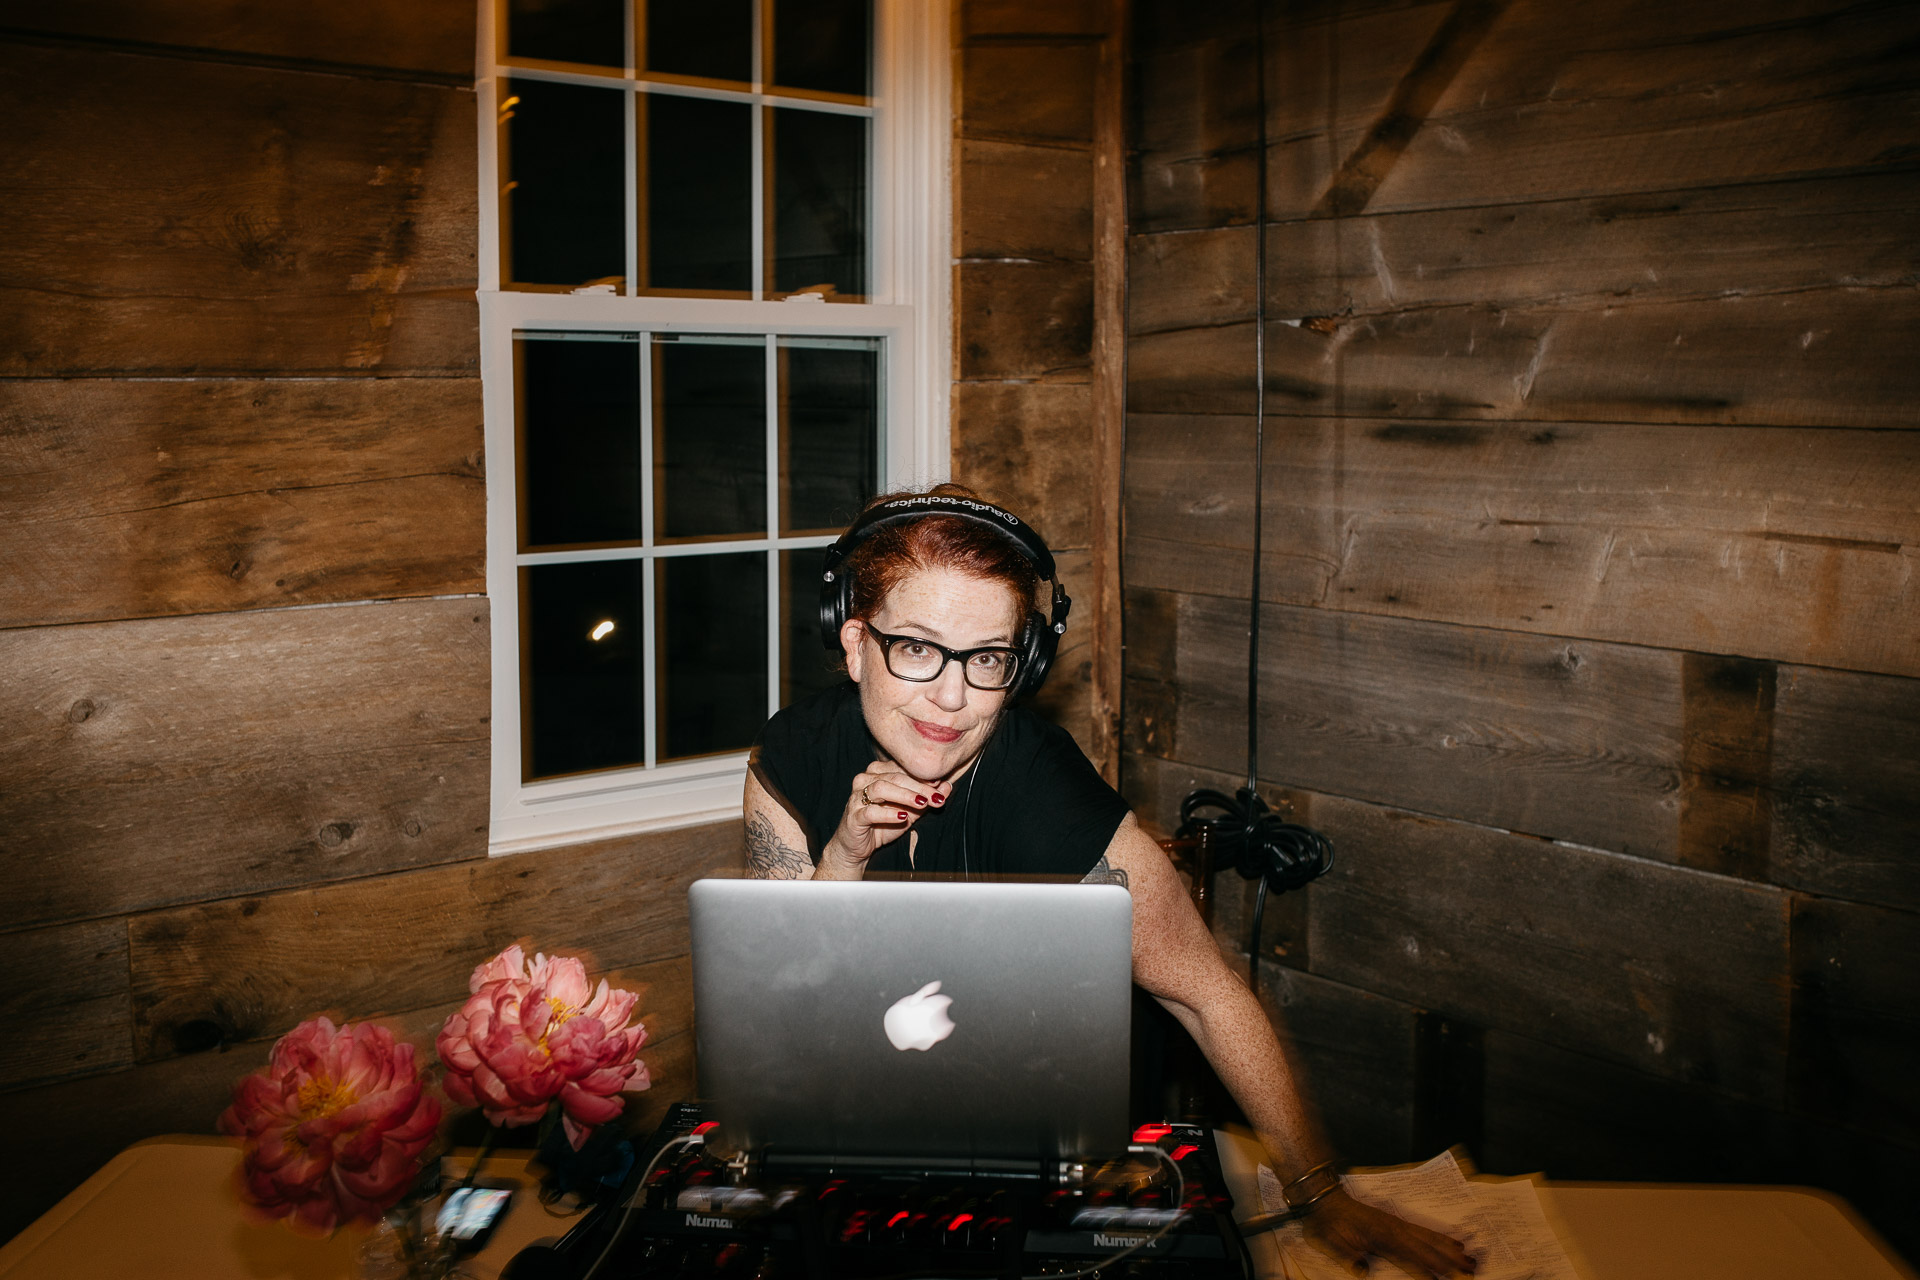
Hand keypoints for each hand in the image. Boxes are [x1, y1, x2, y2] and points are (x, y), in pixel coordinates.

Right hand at [818, 759, 951, 876]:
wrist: (857, 847)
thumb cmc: (882, 825)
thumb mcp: (910, 811)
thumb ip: (926, 798)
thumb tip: (947, 785)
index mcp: (877, 772)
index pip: (902, 768)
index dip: (922, 775)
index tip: (940, 784)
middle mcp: (865, 780)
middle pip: (894, 777)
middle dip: (919, 787)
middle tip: (936, 797)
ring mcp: (856, 797)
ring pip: (881, 788)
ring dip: (904, 795)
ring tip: (922, 803)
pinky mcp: (853, 816)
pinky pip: (870, 812)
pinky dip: (888, 813)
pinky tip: (902, 817)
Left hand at [1301, 1188, 1476, 1277]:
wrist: (1322, 1198)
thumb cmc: (1324, 1224)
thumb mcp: (1327, 1243)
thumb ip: (1345, 1257)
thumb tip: (1363, 1272)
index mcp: (1377, 1237)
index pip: (1406, 1258)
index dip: (1423, 1271)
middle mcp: (1392, 1229)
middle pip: (1425, 1248)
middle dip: (1448, 1261)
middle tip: (1471, 1272)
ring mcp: (1396, 1224)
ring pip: (1429, 1238)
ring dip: (1450, 1250)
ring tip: (1470, 1259)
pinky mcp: (1396, 1222)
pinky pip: (1423, 1230)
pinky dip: (1440, 1237)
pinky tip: (1454, 1242)